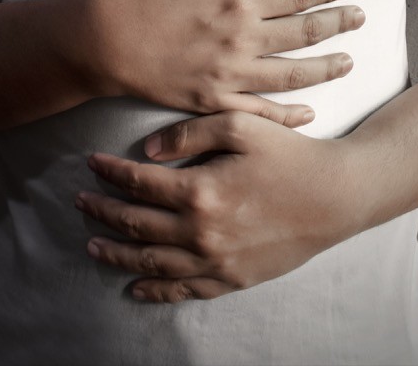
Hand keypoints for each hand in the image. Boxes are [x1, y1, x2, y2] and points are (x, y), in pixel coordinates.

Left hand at [74, 110, 364, 301]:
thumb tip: (146, 151)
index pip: (138, 183)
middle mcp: (201, 232)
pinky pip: (183, 290)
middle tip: (80, 201)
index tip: (91, 163)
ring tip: (92, 244)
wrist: (337, 196)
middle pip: (135, 224)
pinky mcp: (232, 278)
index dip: (110, 173)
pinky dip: (154, 290)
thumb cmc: (292, 155)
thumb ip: (190, 132)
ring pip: (151, 262)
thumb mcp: (242, 126)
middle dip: (102, 211)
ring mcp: (215, 260)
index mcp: (199, 191)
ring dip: (116, 253)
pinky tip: (135, 286)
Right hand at [88, 0, 366, 126]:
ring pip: (292, 75)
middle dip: (338, 25)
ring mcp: (229, 75)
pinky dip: (288, 114)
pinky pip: (260, 112)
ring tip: (348, 63)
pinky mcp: (213, 101)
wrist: (103, 40)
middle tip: (361, 20)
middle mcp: (242, 40)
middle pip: (304, 34)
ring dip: (325, 69)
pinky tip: (308, 111)